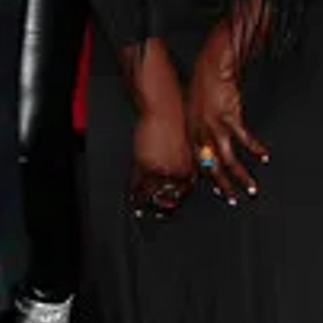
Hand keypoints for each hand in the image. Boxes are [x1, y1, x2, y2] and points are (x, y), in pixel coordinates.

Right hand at [129, 105, 195, 220]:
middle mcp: (176, 172)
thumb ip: (185, 162)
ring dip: (145, 202)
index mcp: (189, 168)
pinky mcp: (145, 164)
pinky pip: (138, 183)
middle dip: (161, 205)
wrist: (165, 111)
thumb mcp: (188, 146)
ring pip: (151, 191)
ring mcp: (159, 169)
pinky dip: (134, 192)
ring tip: (140, 210)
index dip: (176, 200)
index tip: (170, 206)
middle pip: (168, 195)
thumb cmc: (177, 123)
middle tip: (155, 212)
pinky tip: (132, 196)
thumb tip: (180, 174)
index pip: (184, 191)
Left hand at [186, 22, 264, 202]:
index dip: (207, 179)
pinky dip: (255, 149)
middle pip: (212, 167)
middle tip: (234, 198)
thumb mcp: (194, 111)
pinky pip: (244, 139)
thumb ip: (199, 130)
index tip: (217, 191)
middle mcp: (201, 132)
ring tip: (251, 187)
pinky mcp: (229, 117)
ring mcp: (215, 126)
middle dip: (224, 185)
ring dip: (241, 176)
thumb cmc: (202, 86)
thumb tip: (206, 144)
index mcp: (191, 131)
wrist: (209, 67)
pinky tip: (264, 156)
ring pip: (228, 159)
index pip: (198, 162)